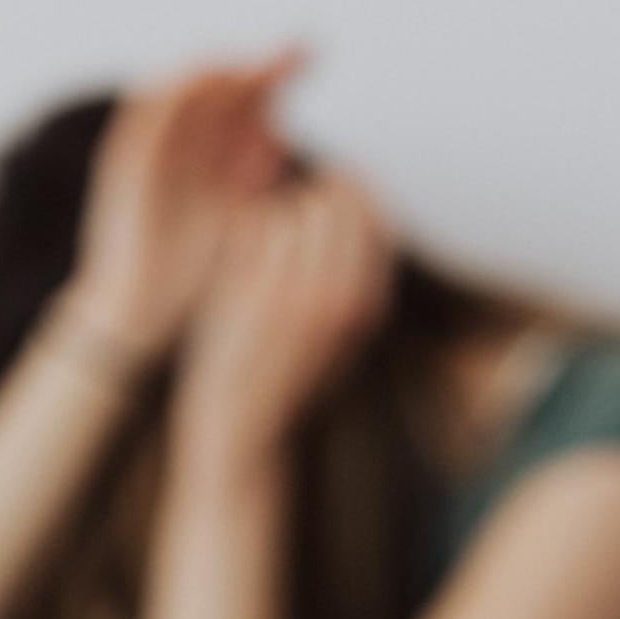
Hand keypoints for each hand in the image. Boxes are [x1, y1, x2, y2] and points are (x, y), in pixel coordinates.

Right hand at [67, 53, 302, 355]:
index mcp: (209, 156)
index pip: (243, 101)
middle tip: (293, 51)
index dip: (274, 75)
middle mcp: (178, 146)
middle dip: (255, 66)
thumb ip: (253, 175)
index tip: (310, 57)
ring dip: (215, 71)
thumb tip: (279, 135)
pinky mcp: (123, 167)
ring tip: (253, 61)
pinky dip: (168, 95)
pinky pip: (141, 119)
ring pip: (178, 93)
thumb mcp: (238, 216)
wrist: (146, 312)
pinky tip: (202, 77)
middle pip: (217, 89)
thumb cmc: (196, 270)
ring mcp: (148, 153)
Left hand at [171, 172, 394, 465]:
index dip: (351, 191)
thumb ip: (359, 278)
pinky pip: (256, 228)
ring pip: (293, 208)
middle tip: (291, 222)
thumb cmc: (293, 376)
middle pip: (335, 201)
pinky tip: (243, 265)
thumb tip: (358, 205)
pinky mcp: (251, 292)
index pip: (376, 215)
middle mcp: (341, 295)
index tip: (330, 189)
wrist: (246, 429)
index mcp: (371, 304)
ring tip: (266, 254)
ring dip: (277, 217)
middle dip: (312, 200)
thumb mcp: (347, 334)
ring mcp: (297, 292)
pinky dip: (247, 235)